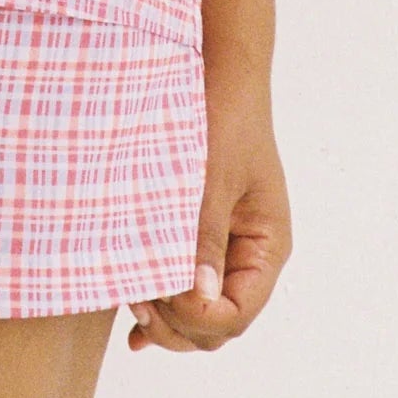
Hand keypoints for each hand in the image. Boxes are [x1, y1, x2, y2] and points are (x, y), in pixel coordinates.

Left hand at [126, 68, 290, 353]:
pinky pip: (188, 285)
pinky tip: (138, 314)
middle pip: (218, 325)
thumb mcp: (214, 177)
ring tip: (130, 292)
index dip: (196, 317)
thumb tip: (201, 299)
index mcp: (267, 247)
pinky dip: (165, 302)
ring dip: (166, 313)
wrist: (220, 72)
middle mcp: (251, 256)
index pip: (236, 315)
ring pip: (200, 310)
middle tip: (135, 297)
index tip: (157, 294)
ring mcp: (227, 248)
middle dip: (177, 323)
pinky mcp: (203, 236)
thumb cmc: (225, 118)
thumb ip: (206, 237)